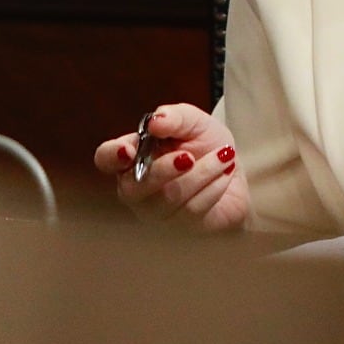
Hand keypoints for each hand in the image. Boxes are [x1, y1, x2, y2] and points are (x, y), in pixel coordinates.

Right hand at [97, 101, 247, 228]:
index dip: (112, 156)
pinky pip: (192, 210)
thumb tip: (155, 121)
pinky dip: (214, 186)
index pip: (106, 158)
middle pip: (134, 189)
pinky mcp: (180, 228)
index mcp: (132, 157)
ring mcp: (156, 212)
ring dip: (203, 173)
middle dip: (163, 170)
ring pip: (169, 198)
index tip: (129, 150)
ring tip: (225, 156)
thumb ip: (175, 116)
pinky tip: (225, 174)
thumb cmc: (206, 145)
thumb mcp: (195, 122)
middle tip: (190, 156)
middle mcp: (137, 188)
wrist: (238, 172)